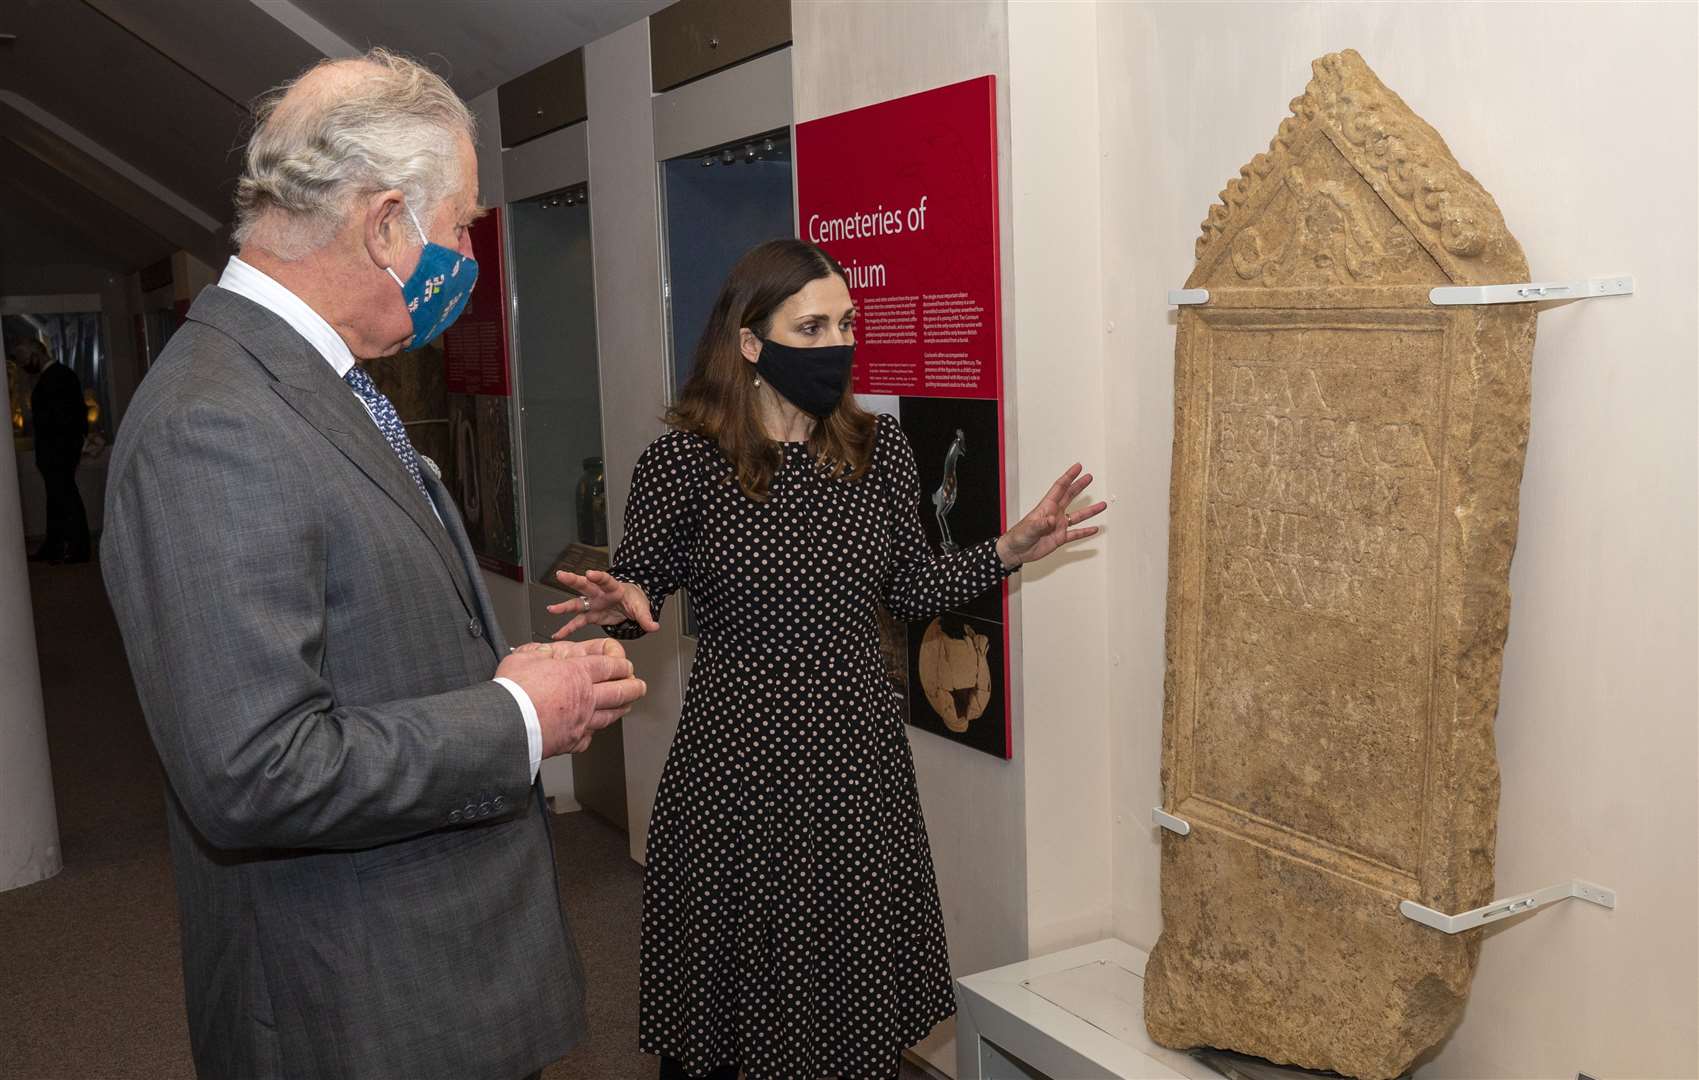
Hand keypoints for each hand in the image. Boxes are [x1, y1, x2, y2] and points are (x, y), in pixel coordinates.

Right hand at [496, 638, 647, 755]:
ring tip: (627, 704)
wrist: (506, 725)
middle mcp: (585, 698)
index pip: (609, 665)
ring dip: (622, 707)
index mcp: (576, 673)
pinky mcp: (572, 741)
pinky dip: (594, 731)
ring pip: (611, 714)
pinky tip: (594, 728)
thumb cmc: (512, 692)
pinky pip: (590, 736)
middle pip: (620, 690)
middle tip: (638, 685)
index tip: (624, 664)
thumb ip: (538, 652)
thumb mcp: (523, 657)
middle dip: (633, 686)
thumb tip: (543, 650)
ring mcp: (582, 721)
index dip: (621, 663)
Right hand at [547, 570, 658, 637]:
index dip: (598, 576)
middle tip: (561, 574)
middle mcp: (599, 594)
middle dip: (573, 580)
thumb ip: (646, 617)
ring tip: (552, 609)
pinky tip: (558, 634)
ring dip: (564, 606)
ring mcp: (593, 604)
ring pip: (577, 603)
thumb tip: (653, 626)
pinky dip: (567, 628)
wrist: (629, 604)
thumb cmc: (634, 600)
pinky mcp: (591, 615)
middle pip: (585, 585)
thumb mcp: (642, 607)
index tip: (590, 573)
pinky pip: (577, 622)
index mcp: (613, 588)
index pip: (606, 580)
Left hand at [995, 463, 1106, 567]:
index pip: (1060, 488)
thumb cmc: (1018, 536)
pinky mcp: (1060, 538)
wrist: (1016, 551)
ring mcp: (1058, 526)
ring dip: (1090, 511)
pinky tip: (1094, 529)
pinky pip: (1076, 533)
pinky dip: (1085, 532)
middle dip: (1079, 486)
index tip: (1078, 467)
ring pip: (1077, 515)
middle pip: (1070, 496)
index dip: (1069, 477)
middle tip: (1089, 477)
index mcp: (1046, 507)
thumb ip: (1041, 524)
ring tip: (1102, 505)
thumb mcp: (1029, 529)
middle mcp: (1054, 514)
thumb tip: (1052, 520)